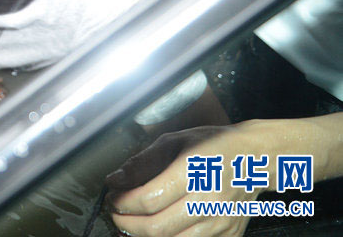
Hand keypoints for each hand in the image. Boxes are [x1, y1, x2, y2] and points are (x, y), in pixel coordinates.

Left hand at [106, 123, 264, 236]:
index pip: (149, 199)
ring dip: (144, 235)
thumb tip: (114, 180)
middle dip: (127, 224)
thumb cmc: (214, 146)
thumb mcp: (174, 141)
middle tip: (116, 214)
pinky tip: (158, 227)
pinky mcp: (229, 235)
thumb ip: (142, 162)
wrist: (256, 159)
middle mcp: (208, 200)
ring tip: (133, 222)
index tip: (112, 197)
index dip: (123, 202)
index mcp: (193, 172)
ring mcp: (221, 222)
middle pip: (157, 228)